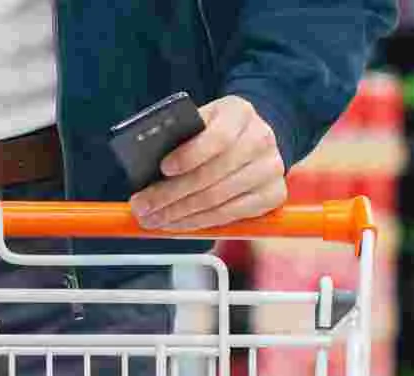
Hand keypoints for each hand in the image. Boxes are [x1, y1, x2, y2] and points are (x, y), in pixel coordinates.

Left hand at [130, 96, 286, 230]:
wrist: (250, 140)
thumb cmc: (214, 134)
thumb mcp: (198, 123)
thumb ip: (178, 138)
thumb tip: (145, 170)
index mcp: (239, 113)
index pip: (218, 137)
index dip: (189, 156)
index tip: (163, 168)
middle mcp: (260, 139)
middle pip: (211, 176)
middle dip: (169, 196)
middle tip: (142, 207)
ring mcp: (269, 169)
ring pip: (216, 200)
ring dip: (178, 215)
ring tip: (152, 219)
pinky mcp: (271, 195)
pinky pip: (228, 216)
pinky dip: (197, 223)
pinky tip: (175, 224)